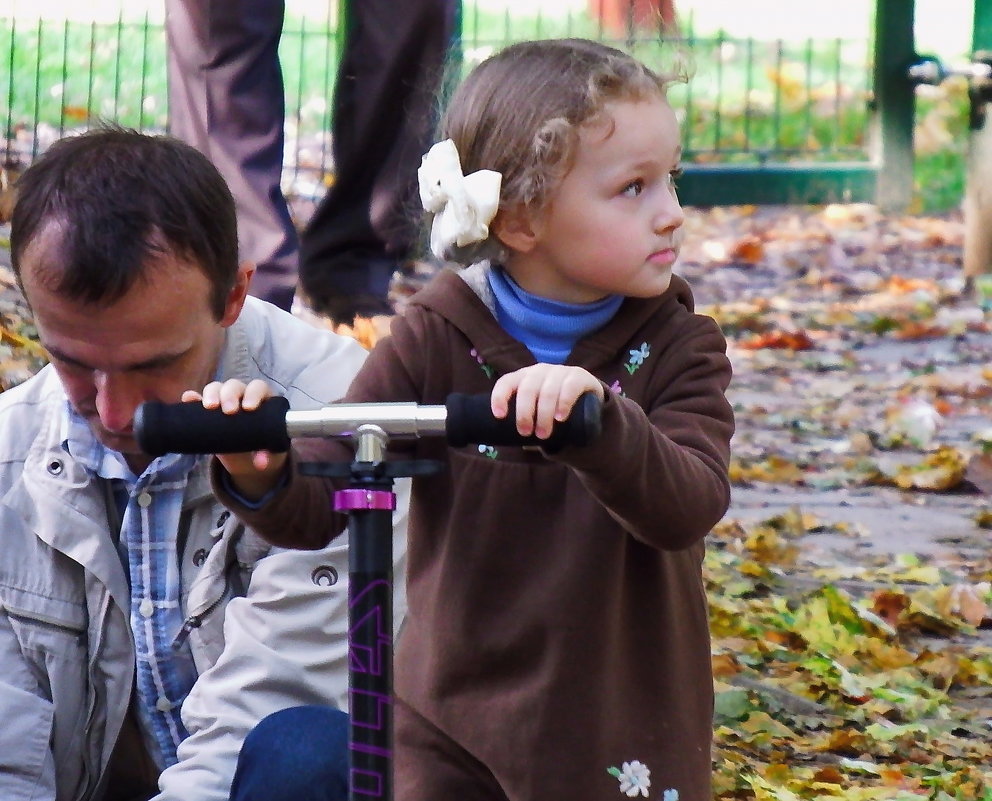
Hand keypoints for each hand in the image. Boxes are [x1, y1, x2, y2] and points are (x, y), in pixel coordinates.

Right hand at [182, 379, 287, 500]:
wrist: (247, 458)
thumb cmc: (263, 447)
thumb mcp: (269, 451)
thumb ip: (268, 455)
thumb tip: (260, 464)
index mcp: (262, 400)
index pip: (258, 388)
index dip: (254, 394)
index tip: (248, 408)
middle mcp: (242, 395)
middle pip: (235, 386)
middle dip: (230, 395)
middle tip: (228, 411)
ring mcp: (223, 400)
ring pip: (217, 388)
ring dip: (211, 394)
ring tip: (209, 407)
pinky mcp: (207, 410)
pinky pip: (198, 399)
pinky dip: (193, 397)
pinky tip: (188, 398)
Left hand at [490, 364, 604, 439]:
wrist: (588, 399)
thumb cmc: (554, 409)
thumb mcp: (536, 412)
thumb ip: (524, 421)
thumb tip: (508, 440)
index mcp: (523, 378)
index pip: (506, 382)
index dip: (500, 396)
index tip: (499, 416)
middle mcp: (539, 371)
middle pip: (527, 389)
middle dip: (524, 413)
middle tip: (526, 433)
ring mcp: (560, 371)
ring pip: (548, 391)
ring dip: (544, 414)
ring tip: (544, 434)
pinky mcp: (579, 377)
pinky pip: (570, 387)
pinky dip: (564, 403)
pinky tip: (560, 417)